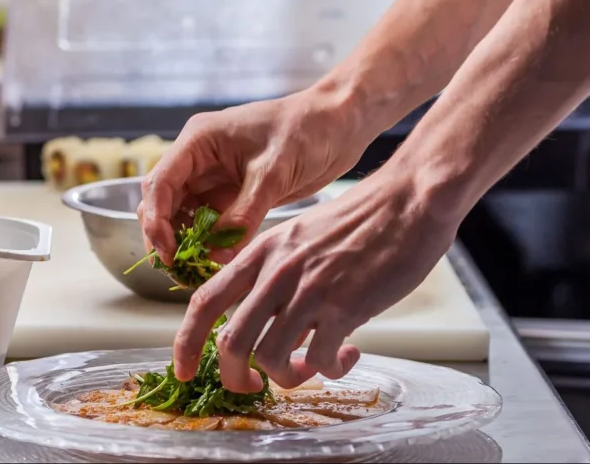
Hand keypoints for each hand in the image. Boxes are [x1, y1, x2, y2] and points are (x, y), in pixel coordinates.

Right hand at [138, 86, 368, 266]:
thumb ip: (243, 215)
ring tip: (193, 270)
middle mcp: (199, 158)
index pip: (160, 182)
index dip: (156, 220)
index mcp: (199, 141)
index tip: (167, 252)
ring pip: (183, 215)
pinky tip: (213, 261)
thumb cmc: (306, 130)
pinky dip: (207, 242)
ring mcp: (213, 177)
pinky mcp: (231, 194)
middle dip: (164, 234)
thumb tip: (218, 255)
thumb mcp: (272, 173)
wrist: (339, 124)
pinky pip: (208, 222)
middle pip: (163, 200)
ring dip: (184, 241)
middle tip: (176, 268)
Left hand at [174, 171, 456, 391]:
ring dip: (289, 377)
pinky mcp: (344, 307)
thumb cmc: (359, 220)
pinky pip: (321, 359)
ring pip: (272, 357)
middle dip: (235, 377)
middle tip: (254, 387)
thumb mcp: (299, 238)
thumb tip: (266, 320)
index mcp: (259, 253)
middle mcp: (276, 272)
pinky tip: (348, 354)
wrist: (407, 201)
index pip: (204, 300)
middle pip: (230, 341)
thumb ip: (276, 275)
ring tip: (312, 368)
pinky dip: (331, 369)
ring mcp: (308, 290)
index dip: (185, 342)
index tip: (183, 370)